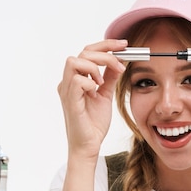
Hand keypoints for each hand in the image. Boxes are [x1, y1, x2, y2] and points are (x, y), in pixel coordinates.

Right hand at [57, 39, 127, 159]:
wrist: (89, 145)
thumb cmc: (93, 124)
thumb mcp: (105, 95)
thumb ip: (109, 78)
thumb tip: (118, 62)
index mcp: (76, 78)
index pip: (88, 51)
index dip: (106, 45)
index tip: (124, 45)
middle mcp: (68, 82)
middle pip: (83, 52)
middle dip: (105, 53)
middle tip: (120, 64)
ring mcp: (67, 90)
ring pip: (74, 61)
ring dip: (94, 67)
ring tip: (103, 82)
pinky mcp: (69, 100)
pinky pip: (76, 80)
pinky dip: (90, 82)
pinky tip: (96, 92)